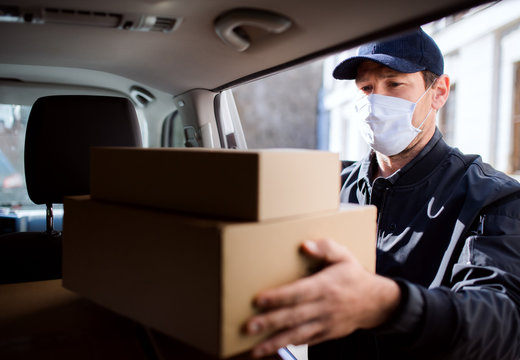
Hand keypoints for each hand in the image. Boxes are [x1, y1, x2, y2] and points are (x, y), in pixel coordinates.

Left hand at [243, 239, 400, 357]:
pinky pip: (305, 342)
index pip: (298, 293)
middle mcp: (324, 307)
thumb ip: (326, 248)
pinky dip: (288, 347)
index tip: (259, 300)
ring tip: (255, 350)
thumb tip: (305, 245)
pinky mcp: (325, 334)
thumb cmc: (353, 275)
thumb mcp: (344, 256)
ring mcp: (324, 324)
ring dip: (274, 343)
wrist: (375, 302)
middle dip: (269, 323)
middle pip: (293, 316)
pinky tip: (272, 351)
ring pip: (297, 335)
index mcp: (325, 286)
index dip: (278, 297)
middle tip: (248, 327)